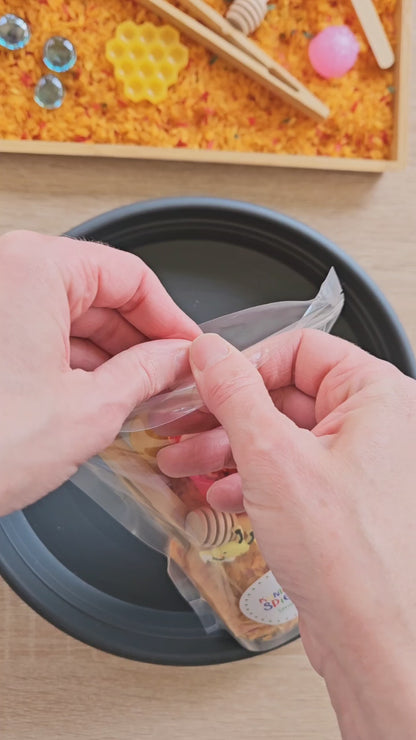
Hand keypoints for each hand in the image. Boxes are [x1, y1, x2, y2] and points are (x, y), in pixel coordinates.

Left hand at [0, 230, 198, 514]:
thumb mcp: (89, 411)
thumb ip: (146, 374)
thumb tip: (176, 360)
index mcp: (34, 269)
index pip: (131, 275)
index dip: (169, 317)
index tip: (188, 348)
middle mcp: (5, 272)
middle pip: (100, 292)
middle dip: (139, 339)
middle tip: (169, 376)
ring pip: (70, 314)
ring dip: (107, 354)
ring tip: (139, 394)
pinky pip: (40, 331)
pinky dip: (72, 361)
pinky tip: (97, 394)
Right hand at [158, 330, 415, 738]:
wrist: (371, 638)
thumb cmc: (349, 558)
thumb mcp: (272, 457)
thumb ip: (235, 393)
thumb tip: (210, 352)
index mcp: (376, 396)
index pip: (301, 350)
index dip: (246, 364)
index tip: (205, 382)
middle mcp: (374, 425)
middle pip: (285, 394)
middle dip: (225, 415)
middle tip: (182, 424)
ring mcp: (357, 464)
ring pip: (281, 436)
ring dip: (227, 448)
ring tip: (184, 462)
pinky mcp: (339, 499)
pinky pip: (288, 471)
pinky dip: (249, 478)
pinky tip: (219, 492)